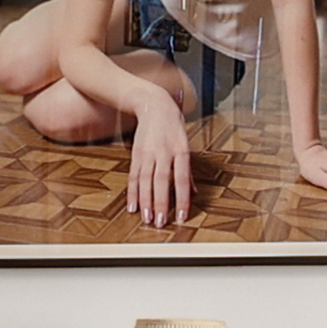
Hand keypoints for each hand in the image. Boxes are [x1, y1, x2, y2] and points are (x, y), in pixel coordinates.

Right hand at [127, 104, 213, 228]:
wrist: (154, 105)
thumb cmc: (174, 127)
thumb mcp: (186, 145)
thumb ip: (188, 170)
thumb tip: (194, 193)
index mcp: (180, 151)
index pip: (181, 179)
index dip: (181, 199)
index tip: (181, 216)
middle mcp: (163, 152)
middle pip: (160, 182)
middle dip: (159, 204)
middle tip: (159, 222)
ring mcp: (147, 153)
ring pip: (145, 180)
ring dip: (144, 201)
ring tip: (145, 218)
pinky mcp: (135, 154)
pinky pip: (133, 176)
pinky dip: (132, 192)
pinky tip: (132, 206)